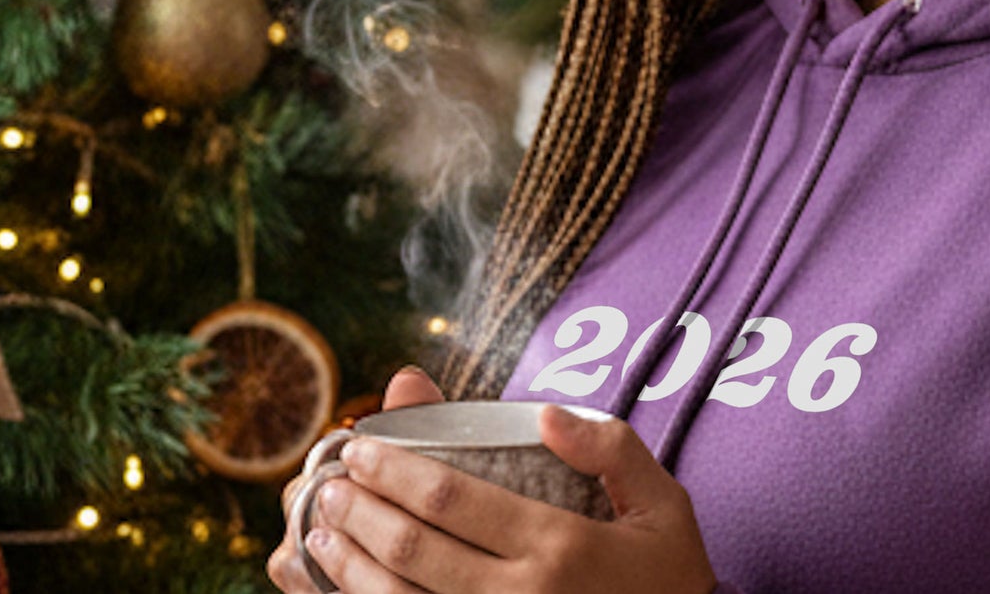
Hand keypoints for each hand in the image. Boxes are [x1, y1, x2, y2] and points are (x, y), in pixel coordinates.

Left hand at [282, 397, 714, 593]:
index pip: (451, 498)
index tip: (360, 447)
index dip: (391, 470)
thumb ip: (611, 450)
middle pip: (415, 548)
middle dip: (360, 511)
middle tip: (329, 483)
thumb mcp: (664, 505)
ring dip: (349, 565)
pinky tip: (345, 588)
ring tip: (320, 531)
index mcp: (561, 544)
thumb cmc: (668, 577)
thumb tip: (545, 413)